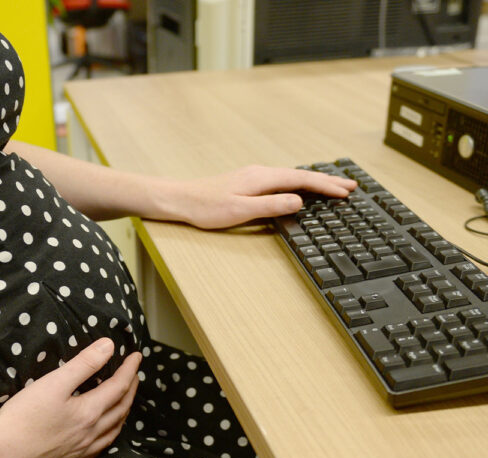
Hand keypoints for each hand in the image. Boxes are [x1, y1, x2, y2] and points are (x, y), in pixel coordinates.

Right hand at [0, 338, 141, 457]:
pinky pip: (100, 449)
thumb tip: (109, 346)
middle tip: (134, 375)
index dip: (130, 370)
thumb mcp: (54, 383)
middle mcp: (91, 435)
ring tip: (125, 401)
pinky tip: (103, 434)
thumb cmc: (23, 419)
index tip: (137, 357)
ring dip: (123, 413)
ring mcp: (82, 453)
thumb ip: (84, 364)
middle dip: (131, 389)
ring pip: (113, 431)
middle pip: (121, 409)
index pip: (119, 387)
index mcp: (90, 413)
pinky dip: (109, 434)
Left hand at [167, 165, 357, 228]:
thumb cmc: (206, 207)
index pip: (302, 180)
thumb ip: (271, 205)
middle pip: (301, 175)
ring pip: (292, 177)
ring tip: (333, 187)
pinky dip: (299, 184)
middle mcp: (261, 173)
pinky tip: (301, 189)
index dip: (326, 186)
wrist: (181, 200)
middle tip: (350, 186)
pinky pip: (282, 180)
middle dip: (327, 181)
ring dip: (315, 182)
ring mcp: (254, 176)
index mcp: (262, 178)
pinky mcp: (248, 182)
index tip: (346, 192)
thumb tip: (299, 201)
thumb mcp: (241, 210)